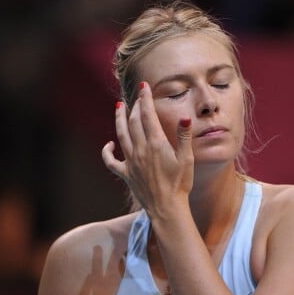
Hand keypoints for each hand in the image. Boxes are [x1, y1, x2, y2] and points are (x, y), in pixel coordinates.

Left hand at [101, 82, 193, 215]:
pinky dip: (107, 151)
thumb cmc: (180, 184)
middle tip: (137, 96)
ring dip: (119, 119)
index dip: (146, 99)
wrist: (167, 208)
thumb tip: (184, 117)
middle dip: (135, 106)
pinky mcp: (126, 174)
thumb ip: (184, 136)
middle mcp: (140, 150)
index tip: (145, 86)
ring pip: (121, 135)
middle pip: (133, 122)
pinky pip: (110, 161)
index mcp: (156, 144)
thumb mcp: (187, 159)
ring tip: (119, 107)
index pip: (148, 115)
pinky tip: (109, 144)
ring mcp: (131, 162)